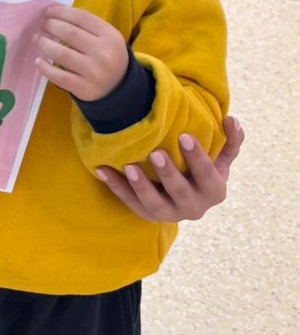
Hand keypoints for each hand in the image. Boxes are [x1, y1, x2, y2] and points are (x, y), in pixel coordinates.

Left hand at [35, 5, 127, 101]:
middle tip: (41, 25)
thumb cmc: (107, 57)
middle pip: (70, 33)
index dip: (62, 12)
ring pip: (61, 54)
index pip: (82, 18)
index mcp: (111, 36)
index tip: (48, 11)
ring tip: (37, 39)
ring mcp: (94, 72)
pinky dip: (45, 67)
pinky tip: (38, 61)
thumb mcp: (106, 38)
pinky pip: (59, 76)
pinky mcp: (84, 88)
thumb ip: (86, 26)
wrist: (119, 88)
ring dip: (44, 44)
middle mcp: (104, 53)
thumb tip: (54, 14)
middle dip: (51, 26)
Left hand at [96, 115, 243, 221]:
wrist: (187, 195)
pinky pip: (130, 203)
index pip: (208, 177)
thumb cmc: (202, 170)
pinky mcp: (148, 215)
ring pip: (155, 205)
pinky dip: (116, 187)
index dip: (198, 158)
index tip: (184, 136)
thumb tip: (232, 119)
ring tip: (129, 167)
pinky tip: (103, 170)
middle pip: (181, 193)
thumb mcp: (220, 158)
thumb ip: (230, 140)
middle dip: (169, 174)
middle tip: (155, 153)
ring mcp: (169, 214)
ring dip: (141, 186)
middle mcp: (194, 208)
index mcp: (214, 192)